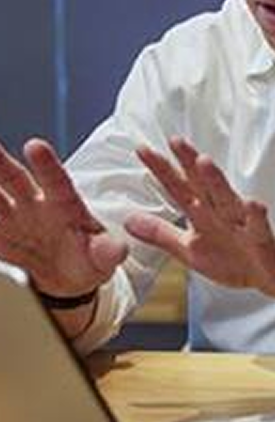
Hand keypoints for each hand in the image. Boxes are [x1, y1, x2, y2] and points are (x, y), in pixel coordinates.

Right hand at [0, 138, 127, 296]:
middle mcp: (34, 204)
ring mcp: (11, 217)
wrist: (66, 276)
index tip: (35, 145)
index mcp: (65, 206)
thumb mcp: (102, 258)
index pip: (56, 182)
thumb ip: (107, 252)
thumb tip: (117, 250)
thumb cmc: (88, 259)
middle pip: (14, 179)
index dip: (46, 165)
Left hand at [125, 137, 274, 297]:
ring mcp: (243, 225)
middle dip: (189, 163)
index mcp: (203, 215)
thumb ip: (161, 234)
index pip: (179, 189)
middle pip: (203, 185)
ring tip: (204, 162)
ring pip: (228, 200)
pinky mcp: (262, 240)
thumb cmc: (232, 258)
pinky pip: (259, 227)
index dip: (161, 171)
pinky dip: (256, 216)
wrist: (270, 276)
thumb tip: (127, 220)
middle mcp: (222, 214)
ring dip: (217, 182)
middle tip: (175, 141)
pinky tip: (253, 204)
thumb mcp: (190, 250)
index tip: (142, 150)